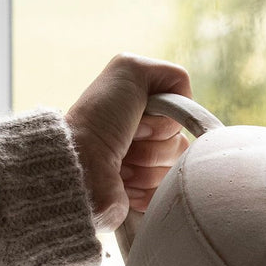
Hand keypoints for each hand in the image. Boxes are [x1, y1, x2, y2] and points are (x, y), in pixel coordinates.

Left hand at [65, 54, 191, 230]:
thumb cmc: (99, 120)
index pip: (182, 116)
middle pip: (182, 145)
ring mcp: (146, 167)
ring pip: (175, 170)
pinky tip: (122, 184)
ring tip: (118, 166)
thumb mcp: (130, 70)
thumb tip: (186, 101)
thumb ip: (170, 75)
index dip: (164, 121)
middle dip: (153, 145)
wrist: (79, 168)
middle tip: (126, 143)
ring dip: (145, 168)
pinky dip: (145, 191)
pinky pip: (166, 195)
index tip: (137, 120)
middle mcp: (146, 136)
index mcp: (145, 108)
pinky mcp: (143, 195)